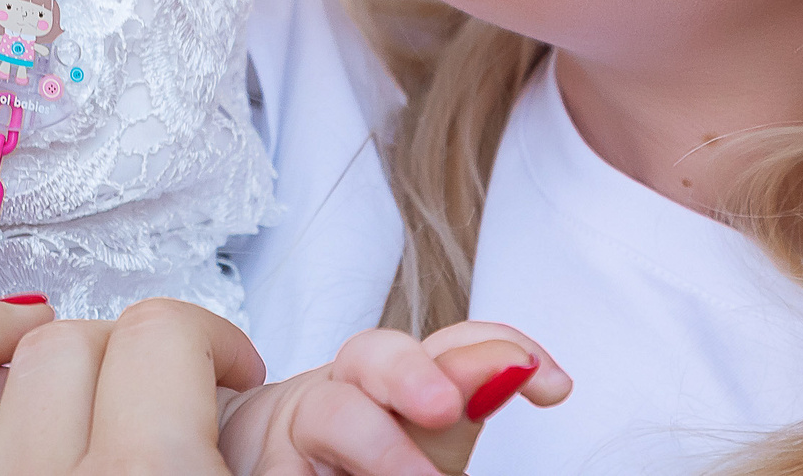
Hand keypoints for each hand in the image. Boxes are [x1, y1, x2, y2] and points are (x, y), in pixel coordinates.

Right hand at [217, 323, 569, 475]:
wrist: (248, 460)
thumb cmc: (357, 453)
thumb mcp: (425, 428)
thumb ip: (469, 396)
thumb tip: (537, 375)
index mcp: (395, 372)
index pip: (454, 341)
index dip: (502, 349)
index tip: (553, 385)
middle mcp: (345, 385)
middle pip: (374, 353)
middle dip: (414, 373)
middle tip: (448, 409)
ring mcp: (297, 427)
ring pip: (330, 413)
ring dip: (377, 446)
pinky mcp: (264, 467)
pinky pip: (288, 469)